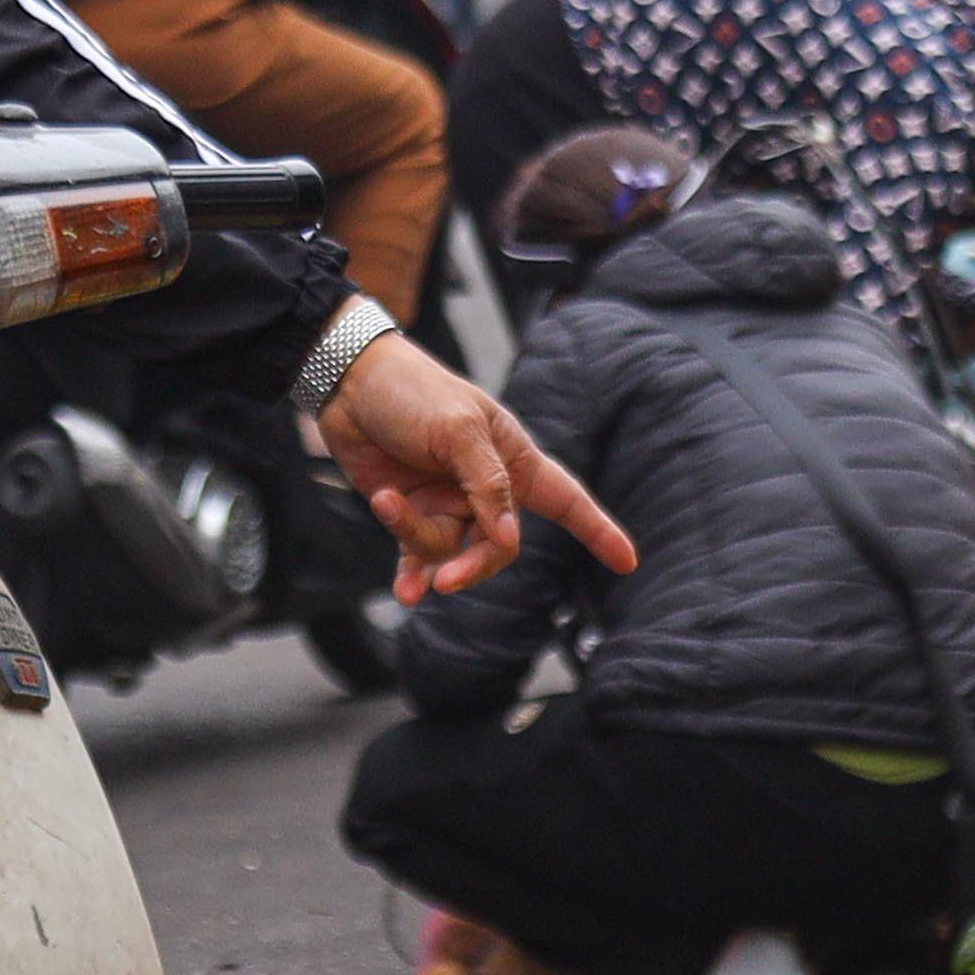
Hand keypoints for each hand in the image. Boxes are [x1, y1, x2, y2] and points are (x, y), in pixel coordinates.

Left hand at [318, 331, 631, 603]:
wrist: (347, 384)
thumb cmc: (412, 391)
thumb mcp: (458, 430)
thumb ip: (487, 484)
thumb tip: (508, 537)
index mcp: (513, 457)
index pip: (566, 499)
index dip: (598, 530)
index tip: (627, 561)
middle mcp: (486, 487)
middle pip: (499, 546)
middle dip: (473, 565)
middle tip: (445, 581)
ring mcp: (448, 502)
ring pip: (450, 551)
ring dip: (419, 543)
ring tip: (388, 505)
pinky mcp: (411, 514)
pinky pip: (418, 557)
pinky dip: (410, 572)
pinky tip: (404, 591)